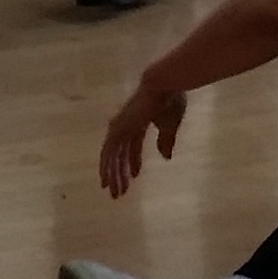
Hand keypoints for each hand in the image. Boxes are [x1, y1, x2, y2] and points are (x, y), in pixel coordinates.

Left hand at [101, 79, 188, 194]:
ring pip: (111, 157)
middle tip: (120, 193)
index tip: (134, 177)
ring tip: (114, 193)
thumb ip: (166, 141)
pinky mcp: (118, 129)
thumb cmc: (171, 101)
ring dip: (112, 175)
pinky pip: (109, 153)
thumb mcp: (170, 126)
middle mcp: (126, 126)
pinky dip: (106, 167)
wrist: (164, 86)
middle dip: (120, 174)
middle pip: (120, 155)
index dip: (133, 162)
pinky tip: (107, 181)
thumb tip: (166, 158)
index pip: (132, 147)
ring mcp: (120, 127)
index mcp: (139, 123)